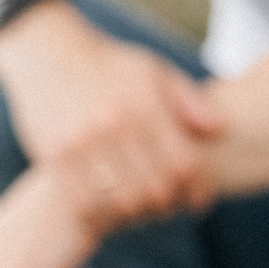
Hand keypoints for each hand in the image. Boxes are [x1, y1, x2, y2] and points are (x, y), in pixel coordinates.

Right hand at [0, 8, 222, 221]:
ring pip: (120, 200)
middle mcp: (114, 126)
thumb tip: (219, 130)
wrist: (48, 54)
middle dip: (169, 204)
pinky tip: (109, 209)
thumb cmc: (112, 66)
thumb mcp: (156, 73)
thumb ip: (190, 101)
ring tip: (142, 211)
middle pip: (154, 188)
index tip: (199, 200)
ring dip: (136, 213)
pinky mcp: (53, 156)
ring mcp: (81, 143)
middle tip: (170, 208)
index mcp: (145, 106)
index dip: (197, 189)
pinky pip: (84, 201)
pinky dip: (101, 213)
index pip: (183, 164)